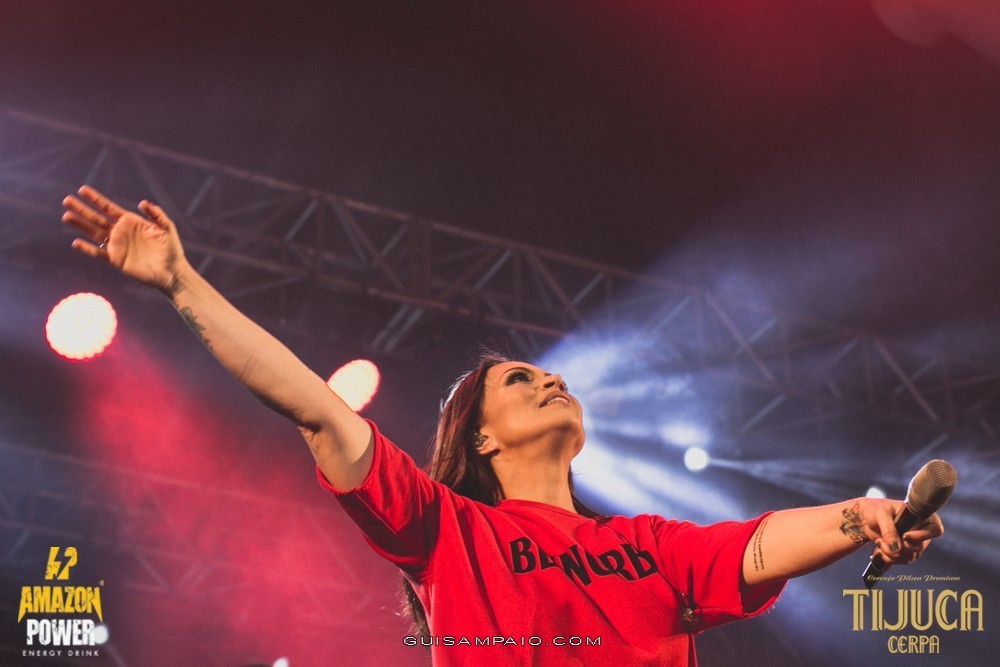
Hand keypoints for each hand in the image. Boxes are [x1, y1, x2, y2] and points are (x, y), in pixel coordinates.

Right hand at [61, 186, 186, 294]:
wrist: (172, 272)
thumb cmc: (172, 250)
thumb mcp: (167, 228)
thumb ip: (156, 214)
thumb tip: (142, 202)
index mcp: (131, 222)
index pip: (109, 208)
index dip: (96, 199)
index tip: (82, 189)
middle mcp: (120, 232)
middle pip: (97, 219)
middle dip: (82, 209)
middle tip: (66, 200)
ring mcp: (117, 246)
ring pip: (94, 233)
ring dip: (80, 225)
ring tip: (66, 216)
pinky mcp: (117, 260)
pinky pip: (99, 254)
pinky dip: (88, 249)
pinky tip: (76, 242)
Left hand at [855, 497, 943, 565]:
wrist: (866, 518)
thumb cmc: (876, 510)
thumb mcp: (881, 514)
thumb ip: (889, 530)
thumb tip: (896, 549)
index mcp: (921, 516)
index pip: (935, 530)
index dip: (922, 536)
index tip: (905, 536)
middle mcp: (921, 530)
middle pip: (919, 547)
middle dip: (899, 547)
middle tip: (881, 540)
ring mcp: (915, 542)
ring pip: (910, 557)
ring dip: (892, 554)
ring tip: (879, 542)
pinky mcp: (906, 551)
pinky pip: (903, 560)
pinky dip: (890, 558)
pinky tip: (880, 550)